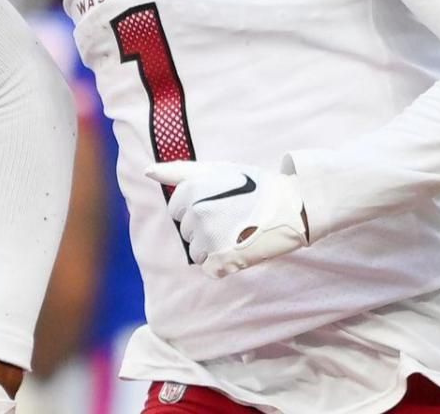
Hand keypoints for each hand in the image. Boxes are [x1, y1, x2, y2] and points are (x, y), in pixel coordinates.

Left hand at [145, 160, 307, 278]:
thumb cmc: (253, 186)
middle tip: (234, 217)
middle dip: (204, 227)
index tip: (220, 203)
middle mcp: (196, 214)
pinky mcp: (222, 261)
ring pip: (197, 252)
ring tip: (238, 232)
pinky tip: (240, 248)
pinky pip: (210, 268)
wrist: (293, 205)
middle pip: (186, 232)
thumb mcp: (215, 170)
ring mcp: (209, 238)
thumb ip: (178, 171)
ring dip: (213, 247)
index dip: (197, 208)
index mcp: (191, 191)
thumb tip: (147, 170)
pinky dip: (223, 263)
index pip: (176, 210)